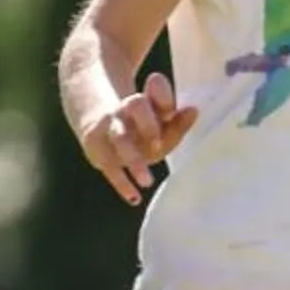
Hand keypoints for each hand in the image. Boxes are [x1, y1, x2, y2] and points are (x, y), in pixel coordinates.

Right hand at [80, 72, 196, 205]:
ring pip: (120, 140)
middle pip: (135, 107)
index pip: (155, 91)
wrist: (95, 115)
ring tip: (148, 181)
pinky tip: (134, 198)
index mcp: (140, 99)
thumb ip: (176, 119)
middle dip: (149, 125)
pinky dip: (121, 183)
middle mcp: (123, 110)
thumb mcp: (156, 120)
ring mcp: (108, 129)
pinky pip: (109, 167)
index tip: (171, 113)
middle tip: (159, 145)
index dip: (163, 100)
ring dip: (133, 159)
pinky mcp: (97, 150)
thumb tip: (194, 110)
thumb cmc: (138, 122)